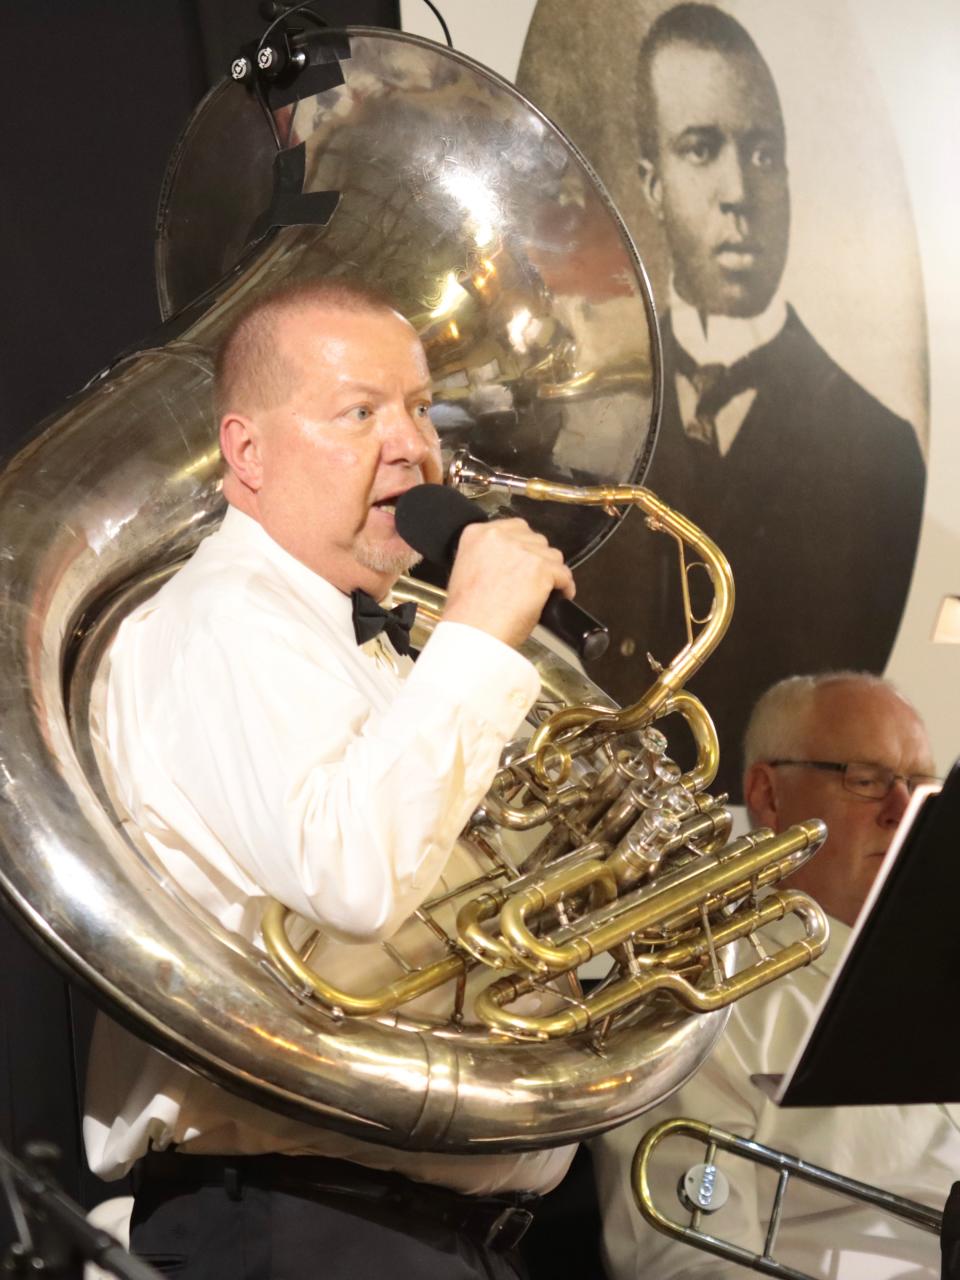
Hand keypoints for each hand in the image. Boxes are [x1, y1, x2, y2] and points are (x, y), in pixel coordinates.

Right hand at [441, 518, 574, 647]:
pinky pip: (564, 574)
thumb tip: (508, 563)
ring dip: (551, 572)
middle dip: (537, 559)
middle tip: (533, 579)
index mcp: (477, 534)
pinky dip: (565, 587)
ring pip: (552, 555)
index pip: (514, 528)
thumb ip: (486, 557)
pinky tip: (560, 596)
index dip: (524, 546)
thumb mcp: (465, 571)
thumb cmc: (467, 613)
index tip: (525, 561)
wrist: (474, 632)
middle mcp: (500, 537)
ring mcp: (523, 551)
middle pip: (535, 539)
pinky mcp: (541, 569)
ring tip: (547, 590)